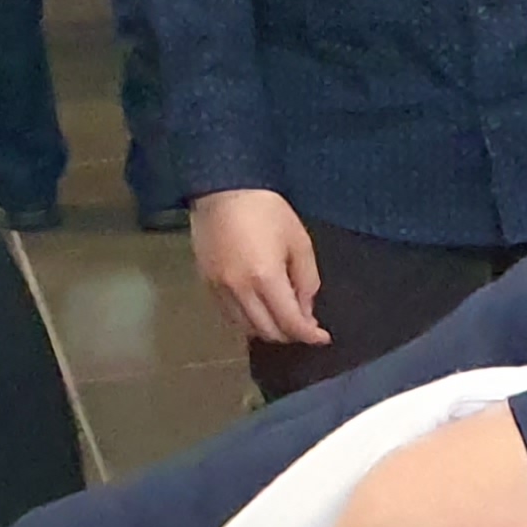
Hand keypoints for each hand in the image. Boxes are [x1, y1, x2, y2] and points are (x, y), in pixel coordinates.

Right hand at [190, 189, 329, 346]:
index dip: (309, 335)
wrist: (224, 189)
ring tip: (283, 319)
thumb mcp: (300, 243)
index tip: (322, 337)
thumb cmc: (267, 211)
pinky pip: (227, 314)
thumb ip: (307, 281)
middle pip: (267, 331)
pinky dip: (247, 320)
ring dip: (268, 330)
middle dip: (290, 335)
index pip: (289, 323)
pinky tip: (259, 310)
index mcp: (265, 278)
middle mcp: (238, 288)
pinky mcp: (205, 281)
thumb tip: (305, 311)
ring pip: (245, 328)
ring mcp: (218, 287)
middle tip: (305, 327)